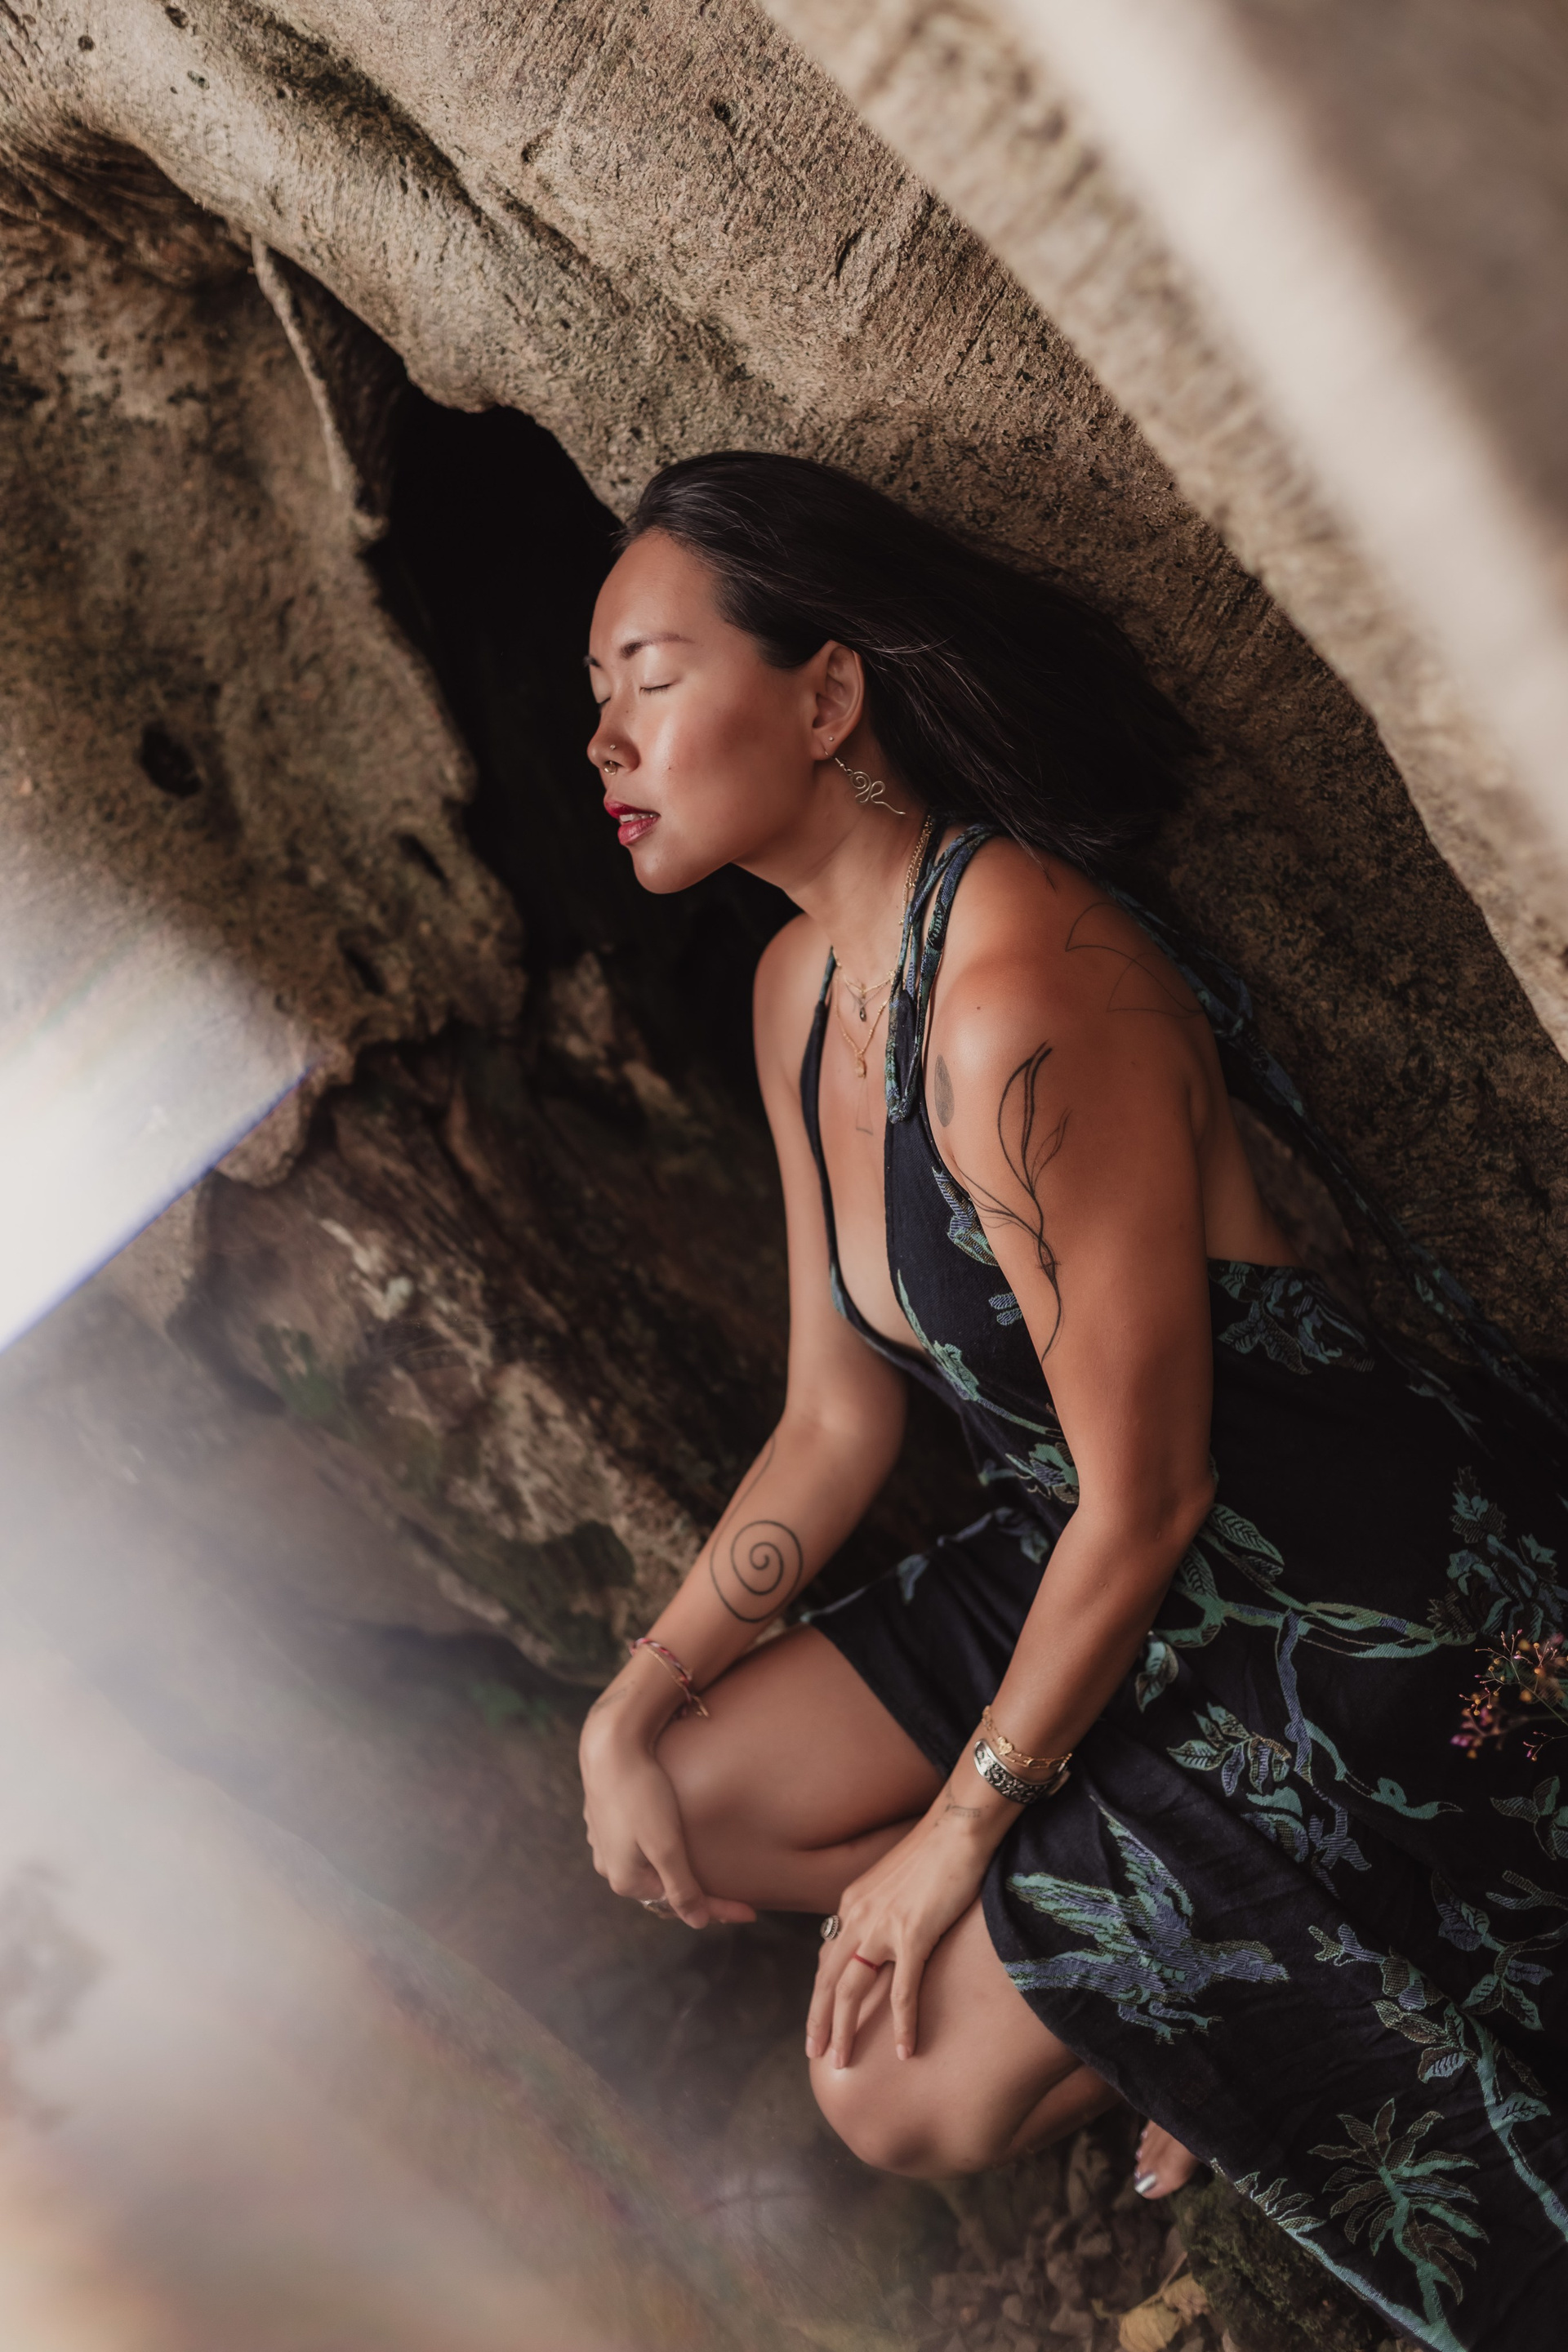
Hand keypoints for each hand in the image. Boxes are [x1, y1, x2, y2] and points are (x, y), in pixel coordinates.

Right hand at [580, 1696, 755, 1930]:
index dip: (719, 1909)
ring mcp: (603, 1842)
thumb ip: (682, 1888)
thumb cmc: (643, 1794)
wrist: (610, 1744)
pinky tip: (671, 1836)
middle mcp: (609, 1867)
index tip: (752, 1912)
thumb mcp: (666, 1846)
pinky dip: (657, 1848)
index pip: (680, 1904)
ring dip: (674, 1869)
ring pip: (647, 1865)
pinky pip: (636, 1843)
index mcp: (625, 1880)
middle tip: (731, 1891)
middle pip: (661, 1888)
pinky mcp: (604, 1818)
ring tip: (703, 1865)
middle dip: (694, 1891)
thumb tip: (697, 1923)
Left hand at [806, 1777, 1003, 2066]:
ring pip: (851, 1990)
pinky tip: (904, 2050)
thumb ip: (880, 1909)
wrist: (957, 1827)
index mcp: (851, 1903)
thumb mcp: (893, 1881)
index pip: (826, 1956)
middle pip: (827, 1979)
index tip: (818, 2018)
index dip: (820, 1992)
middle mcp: (857, 1916)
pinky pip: (903, 1991)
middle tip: (815, 2053)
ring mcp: (882, 1927)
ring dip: (844, 2030)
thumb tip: (883, 1935)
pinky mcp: (913, 1935)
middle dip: (819, 2020)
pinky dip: (901, 2024)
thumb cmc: (933, 1851)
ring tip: (841, 2062)